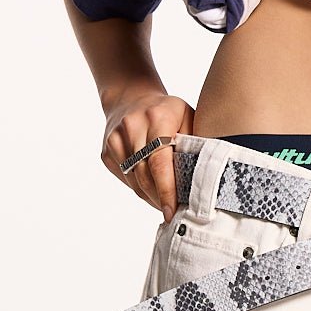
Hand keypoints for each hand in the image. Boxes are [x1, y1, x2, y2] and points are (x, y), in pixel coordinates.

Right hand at [102, 90, 194, 222]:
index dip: (167, 191)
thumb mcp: (187, 117)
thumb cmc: (168, 112)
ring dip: (150, 197)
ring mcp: (115, 139)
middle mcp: (132, 126)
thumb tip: (204, 178)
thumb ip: (194, 143)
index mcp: (157, 117)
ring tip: (165, 204)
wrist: (132, 98)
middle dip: (160, 198)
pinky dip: (139, 188)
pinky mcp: (106, 151)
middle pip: (145, 175)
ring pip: (133, 181)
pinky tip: (151, 190)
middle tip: (174, 212)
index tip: (172, 212)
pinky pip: (124, 178)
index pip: (160, 162)